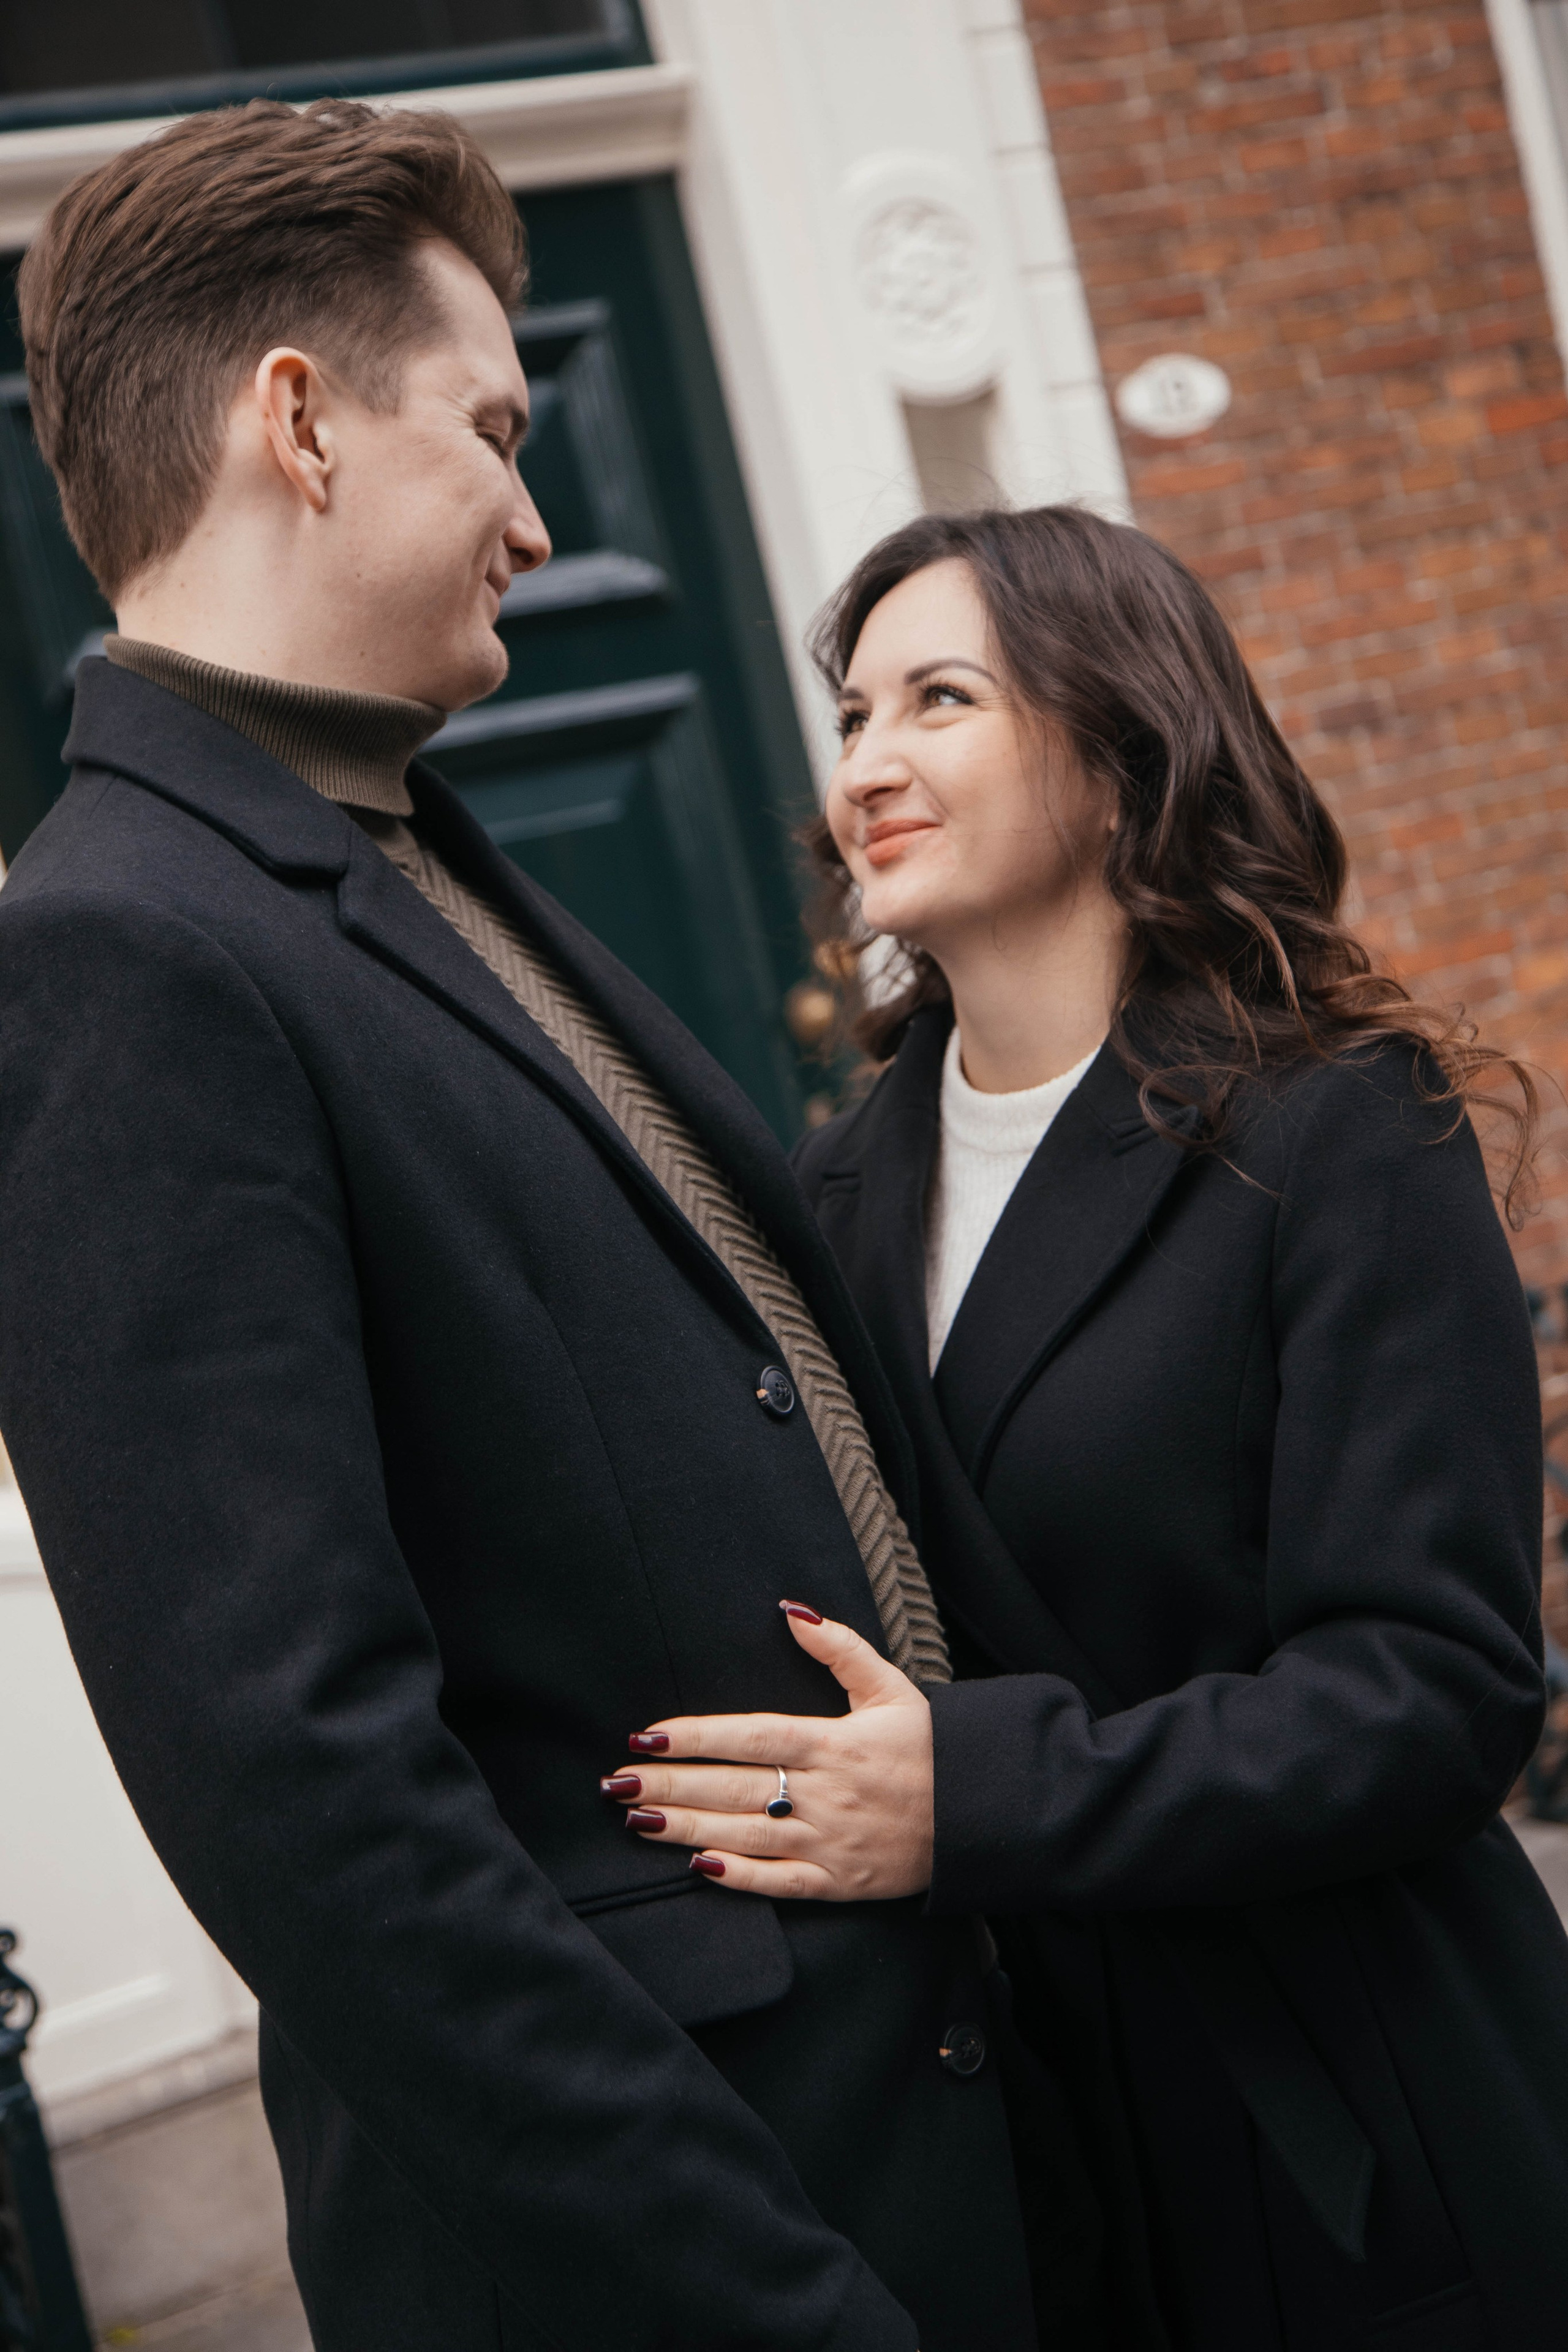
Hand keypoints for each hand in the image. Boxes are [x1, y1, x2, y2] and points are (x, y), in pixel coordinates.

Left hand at [599, 1604, 934, 1899]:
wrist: (984, 1811)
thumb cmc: (930, 1745)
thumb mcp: (890, 1686)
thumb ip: (839, 1648)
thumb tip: (789, 1610)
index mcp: (833, 1743)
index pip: (750, 1736)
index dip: (695, 1737)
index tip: (647, 1736)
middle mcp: (826, 1794)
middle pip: (734, 1787)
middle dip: (670, 1786)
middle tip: (617, 1784)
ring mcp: (832, 1841)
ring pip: (746, 1834)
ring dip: (686, 1828)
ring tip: (637, 1819)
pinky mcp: (841, 1882)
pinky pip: (780, 1883)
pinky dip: (739, 1876)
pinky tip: (697, 1866)